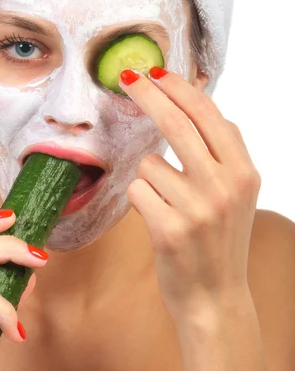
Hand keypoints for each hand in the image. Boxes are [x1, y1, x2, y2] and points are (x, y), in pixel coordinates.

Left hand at [120, 68, 261, 322]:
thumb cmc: (219, 242)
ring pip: (149, 164)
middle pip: (177, 123)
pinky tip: (157, 220)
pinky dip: (140, 201)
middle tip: (127, 77)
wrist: (215, 297)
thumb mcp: (237, 195)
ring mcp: (197, 208)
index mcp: (244, 172)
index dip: (180, 89)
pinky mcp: (169, 229)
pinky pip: (137, 191)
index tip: (157, 73)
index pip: (209, 115)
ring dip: (149, 180)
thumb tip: (193, 103)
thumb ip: (222, 153)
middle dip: (148, 94)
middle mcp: (225, 186)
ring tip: (168, 207)